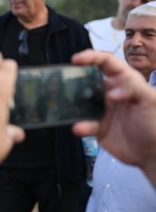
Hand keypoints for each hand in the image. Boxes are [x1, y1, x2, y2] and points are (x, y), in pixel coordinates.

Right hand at [72, 49, 155, 170]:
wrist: (151, 153)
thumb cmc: (154, 123)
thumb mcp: (150, 100)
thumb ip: (133, 88)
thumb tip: (111, 92)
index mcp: (124, 81)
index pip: (107, 63)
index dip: (91, 57)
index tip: (76, 59)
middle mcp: (110, 93)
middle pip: (89, 80)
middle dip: (76, 78)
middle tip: (64, 80)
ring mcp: (102, 110)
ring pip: (82, 102)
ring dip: (74, 104)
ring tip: (66, 104)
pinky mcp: (97, 127)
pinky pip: (84, 124)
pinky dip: (80, 126)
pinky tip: (79, 128)